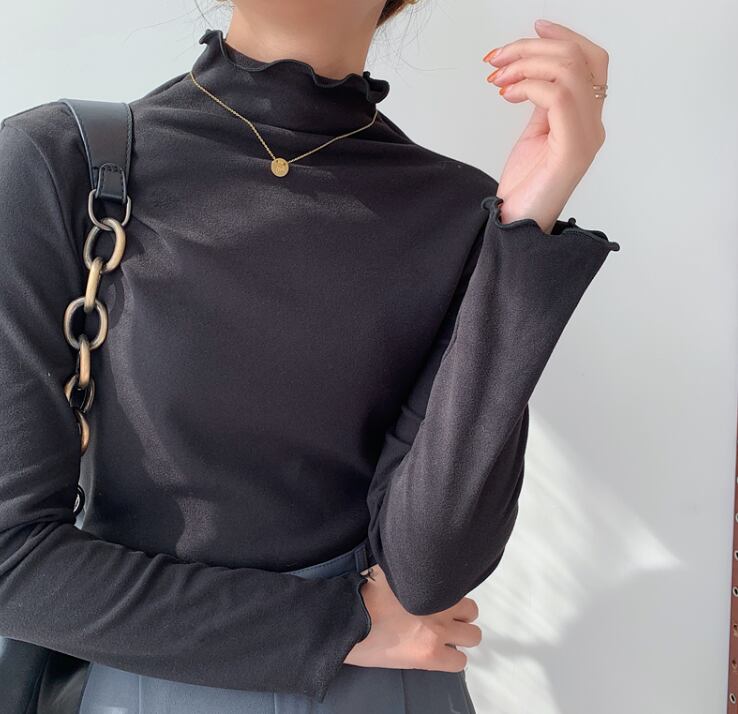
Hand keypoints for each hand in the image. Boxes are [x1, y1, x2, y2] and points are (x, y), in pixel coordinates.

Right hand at [345, 563, 481, 670]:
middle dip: (460, 616)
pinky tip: (437, 656)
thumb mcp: (386, 569)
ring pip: (472, 636)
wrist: (348, 623)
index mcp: (430, 583)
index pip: (460, 588)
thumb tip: (409, 561)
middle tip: (443, 621)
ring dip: (459, 637)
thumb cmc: (362, 595)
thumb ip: (405, 568)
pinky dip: (451, 659)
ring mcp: (437, 632)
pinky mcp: (430, 656)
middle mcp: (440, 606)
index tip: (440, 601)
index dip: (450, 596)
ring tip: (441, 639)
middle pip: (471, 612)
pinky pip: (459, 662)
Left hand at [483, 19, 608, 232]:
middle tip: (497, 57)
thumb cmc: (525, 186)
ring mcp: (586, 136)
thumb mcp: (535, 134)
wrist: (519, 225)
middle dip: (533, 47)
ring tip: (497, 76)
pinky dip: (527, 85)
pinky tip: (506, 94)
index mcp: (587, 119)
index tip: (534, 27)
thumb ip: (542, 104)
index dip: (565, 36)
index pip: (591, 61)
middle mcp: (594, 125)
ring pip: (568, 71)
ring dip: (526, 63)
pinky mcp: (571, 149)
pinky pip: (556, 96)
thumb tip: (531, 73)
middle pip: (578, 58)